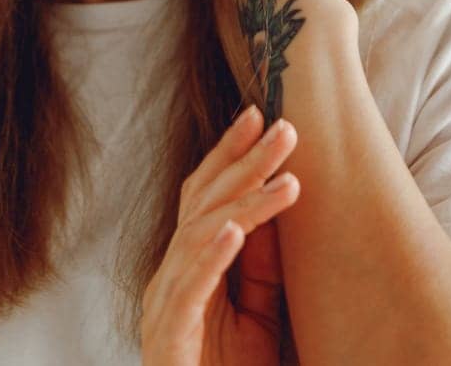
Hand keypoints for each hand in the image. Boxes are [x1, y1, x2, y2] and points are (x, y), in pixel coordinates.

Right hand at [140, 106, 300, 365]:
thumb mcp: (257, 314)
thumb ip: (261, 266)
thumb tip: (274, 208)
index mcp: (190, 267)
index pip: (205, 196)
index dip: (229, 154)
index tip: (261, 115)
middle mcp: (172, 276)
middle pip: (203, 204)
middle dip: (243, 162)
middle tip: (284, 128)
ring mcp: (165, 304)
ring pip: (201, 236)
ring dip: (245, 203)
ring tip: (285, 179)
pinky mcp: (169, 335)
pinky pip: (190, 288)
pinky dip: (212, 256)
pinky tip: (238, 232)